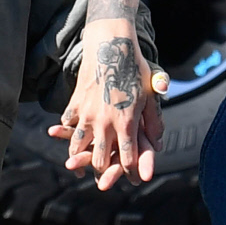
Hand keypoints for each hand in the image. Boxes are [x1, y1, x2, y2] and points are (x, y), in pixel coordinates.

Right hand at [48, 19, 166, 189]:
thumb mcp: (149, 96)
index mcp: (126, 123)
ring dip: (79, 158)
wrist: (110, 46)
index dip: (131, 172)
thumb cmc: (134, 70)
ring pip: (77, 147)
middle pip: (100, 160)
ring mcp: (87, 114)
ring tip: (80, 164)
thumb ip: (153, 123)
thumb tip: (157, 145)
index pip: (128, 158)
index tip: (134, 179)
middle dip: (103, 171)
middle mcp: (105, 123)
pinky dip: (69, 133)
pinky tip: (72, 137)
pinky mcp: (75, 104)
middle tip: (106, 176)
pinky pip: (68, 126)